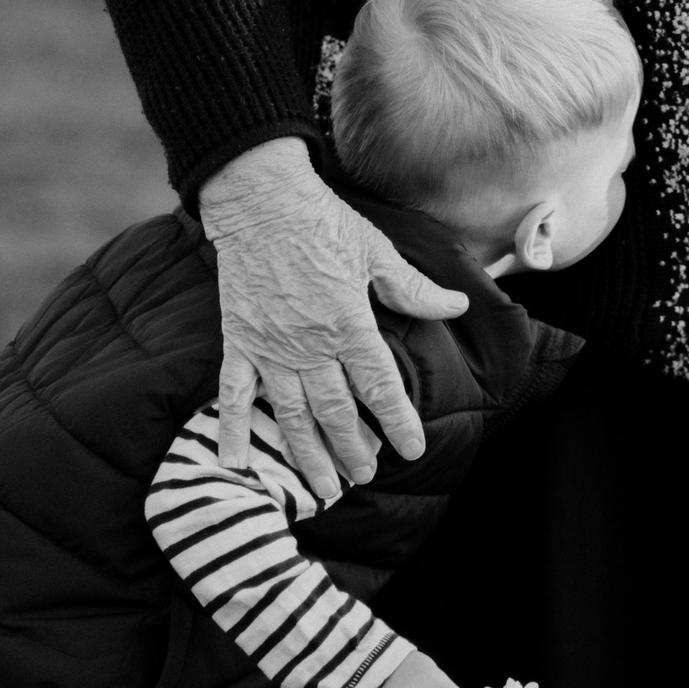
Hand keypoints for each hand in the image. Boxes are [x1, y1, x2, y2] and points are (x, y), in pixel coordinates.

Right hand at [199, 138, 468, 499]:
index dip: (397, 421)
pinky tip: (235, 462)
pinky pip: (233, 394)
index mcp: (348, 323)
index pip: (378, 385)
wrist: (261, 201)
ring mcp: (270, 347)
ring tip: (324, 486)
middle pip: (335, 410)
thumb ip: (413, 288)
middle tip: (366, 475)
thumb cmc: (322, 221)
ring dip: (308, 453)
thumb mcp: (376, 251)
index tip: (411, 449)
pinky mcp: (239, 342)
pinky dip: (233, 429)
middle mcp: (309, 345)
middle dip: (353, 448)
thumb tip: (456, 306)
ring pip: (291, 413)